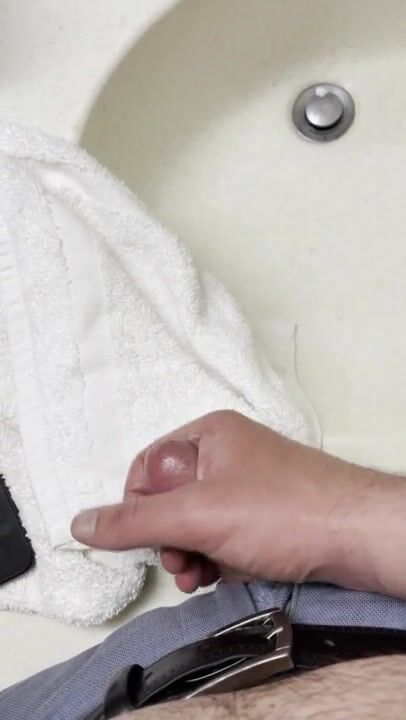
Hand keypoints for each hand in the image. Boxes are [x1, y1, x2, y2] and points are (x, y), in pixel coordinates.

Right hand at [71, 411, 405, 597]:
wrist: (357, 535)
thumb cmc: (283, 511)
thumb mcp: (197, 516)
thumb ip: (134, 522)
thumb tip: (82, 523)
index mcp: (208, 435)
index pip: (148, 466)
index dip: (139, 505)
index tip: (148, 538)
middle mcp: (227, 453)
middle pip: (171, 497)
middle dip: (167, 536)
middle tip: (179, 561)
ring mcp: (249, 483)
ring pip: (196, 520)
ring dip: (189, 552)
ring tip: (199, 574)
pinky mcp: (266, 512)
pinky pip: (222, 532)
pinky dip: (214, 556)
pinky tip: (220, 574)